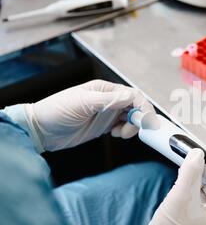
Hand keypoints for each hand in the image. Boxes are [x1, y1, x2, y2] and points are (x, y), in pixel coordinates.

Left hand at [24, 80, 156, 151]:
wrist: (41, 130)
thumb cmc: (55, 111)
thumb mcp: (82, 103)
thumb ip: (108, 100)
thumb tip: (131, 97)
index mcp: (104, 90)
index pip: (132, 95)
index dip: (142, 106)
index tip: (145, 120)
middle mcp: (108, 100)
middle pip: (135, 106)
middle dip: (139, 118)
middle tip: (134, 129)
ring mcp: (106, 113)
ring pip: (130, 118)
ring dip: (132, 126)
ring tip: (120, 133)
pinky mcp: (103, 126)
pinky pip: (122, 127)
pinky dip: (124, 131)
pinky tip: (115, 134)